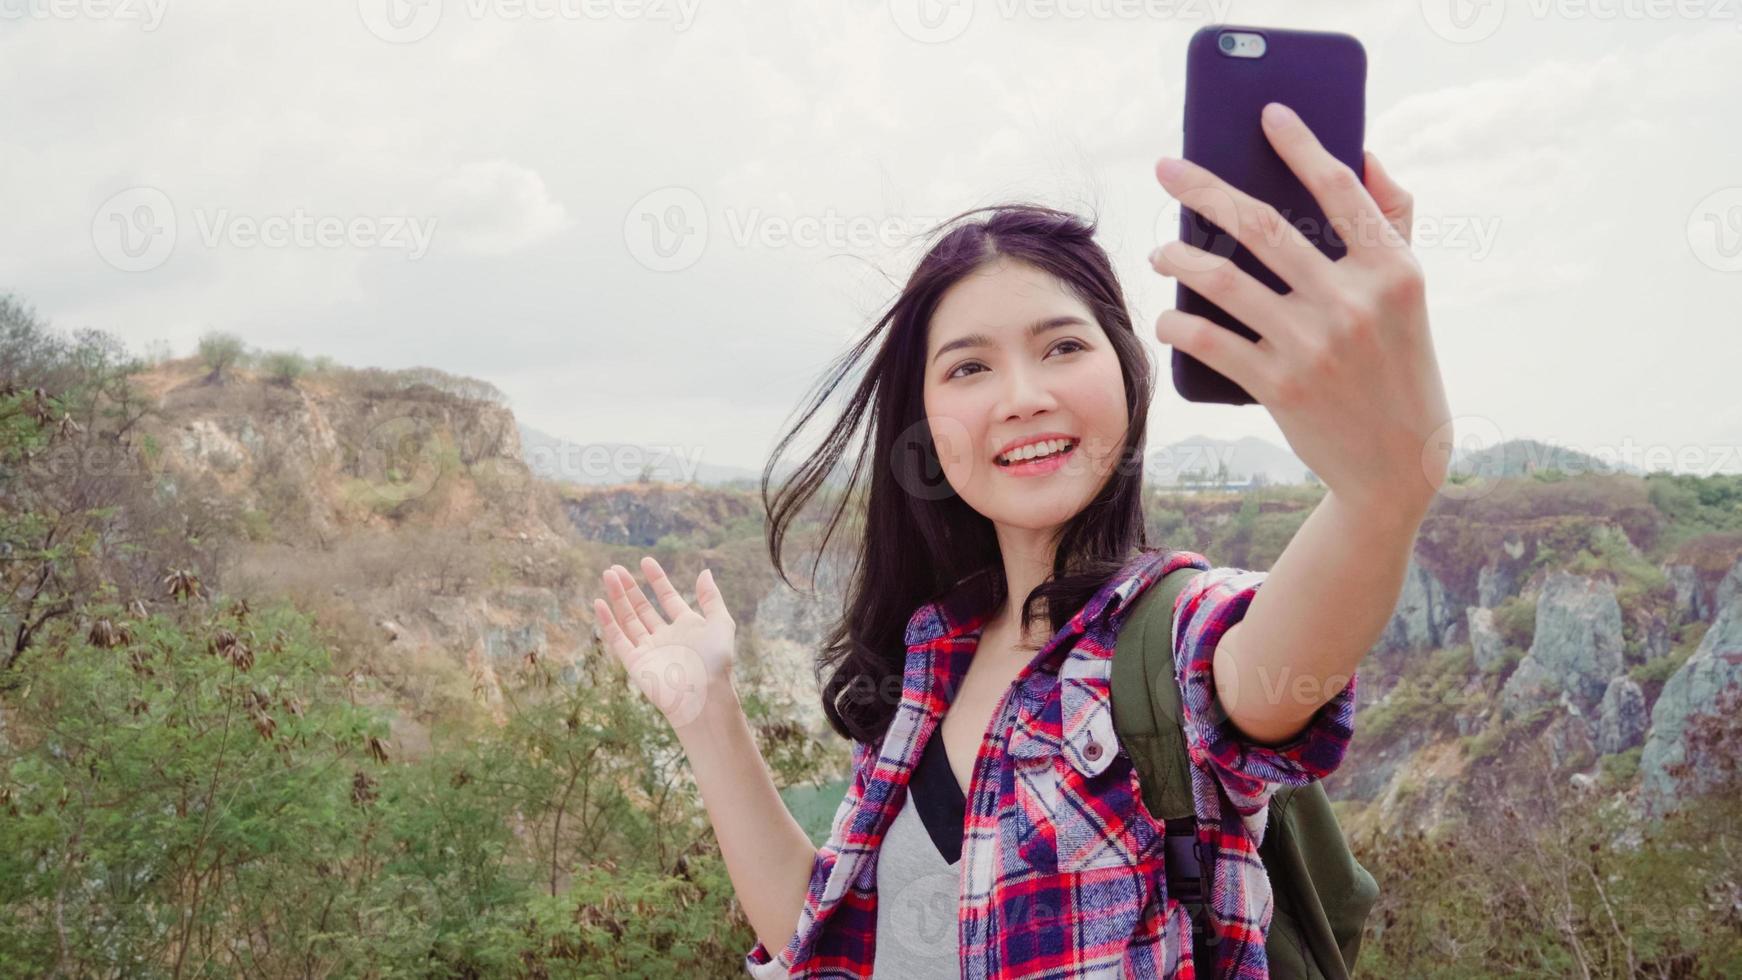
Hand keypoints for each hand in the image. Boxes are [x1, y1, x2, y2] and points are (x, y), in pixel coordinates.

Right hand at [592, 557, 736, 728]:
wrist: (703, 695)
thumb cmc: (716, 662)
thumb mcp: (721, 623)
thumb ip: (711, 598)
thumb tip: (705, 571)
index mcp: (686, 626)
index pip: (667, 598)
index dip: (657, 580)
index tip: (646, 561)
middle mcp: (665, 636)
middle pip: (643, 607)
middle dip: (630, 587)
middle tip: (616, 568)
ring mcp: (649, 649)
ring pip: (628, 618)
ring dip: (618, 597)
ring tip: (608, 575)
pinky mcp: (634, 662)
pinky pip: (617, 638)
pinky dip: (608, 621)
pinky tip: (600, 603)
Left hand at [1149, 101, 1451, 516]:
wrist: (1398, 463)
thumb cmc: (1398, 363)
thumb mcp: (1410, 292)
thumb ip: (1392, 221)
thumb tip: (1363, 155)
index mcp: (1392, 270)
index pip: (1340, 190)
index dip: (1302, 145)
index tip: (1268, 113)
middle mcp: (1353, 303)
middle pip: (1262, 225)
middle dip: (1203, 189)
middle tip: (1166, 169)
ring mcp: (1313, 345)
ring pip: (1222, 281)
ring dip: (1177, 259)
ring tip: (1160, 252)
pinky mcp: (1279, 387)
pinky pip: (1209, 340)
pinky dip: (1177, 325)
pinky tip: (1166, 316)